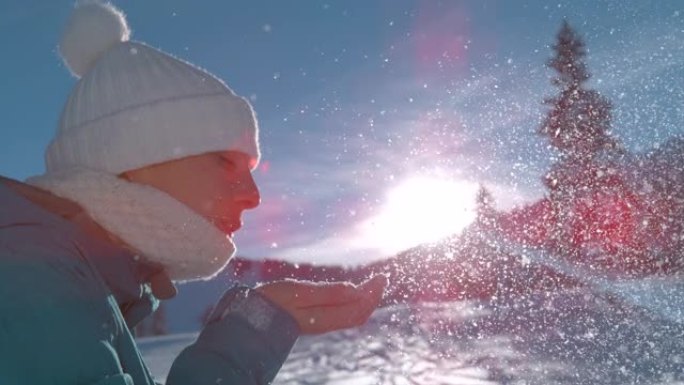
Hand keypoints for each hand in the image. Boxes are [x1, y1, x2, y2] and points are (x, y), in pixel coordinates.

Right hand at [255, 275, 387, 334]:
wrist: (250, 318)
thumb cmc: (273, 302)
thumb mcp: (301, 292)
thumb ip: (329, 293)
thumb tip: (355, 289)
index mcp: (325, 317)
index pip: (359, 308)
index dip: (373, 293)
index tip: (381, 276)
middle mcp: (326, 322)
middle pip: (358, 313)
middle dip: (372, 296)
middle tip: (380, 278)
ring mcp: (319, 321)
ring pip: (350, 314)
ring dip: (363, 299)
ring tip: (370, 284)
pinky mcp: (313, 318)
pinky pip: (340, 313)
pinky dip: (351, 302)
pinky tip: (350, 292)